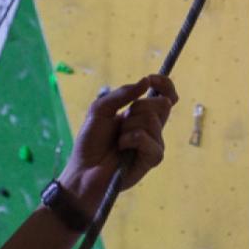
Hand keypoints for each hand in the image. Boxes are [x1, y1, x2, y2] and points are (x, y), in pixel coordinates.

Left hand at [62, 75, 178, 214]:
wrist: (84, 169)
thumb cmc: (91, 142)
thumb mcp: (100, 109)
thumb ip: (122, 94)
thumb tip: (146, 82)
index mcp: (141, 114)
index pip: (164, 95)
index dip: (165, 85)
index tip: (153, 79)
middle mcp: (151, 127)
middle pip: (161, 104)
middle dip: (138, 108)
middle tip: (122, 121)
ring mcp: (154, 143)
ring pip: (152, 120)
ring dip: (129, 127)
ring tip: (118, 140)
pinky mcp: (152, 158)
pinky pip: (150, 140)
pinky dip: (132, 140)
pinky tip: (122, 148)